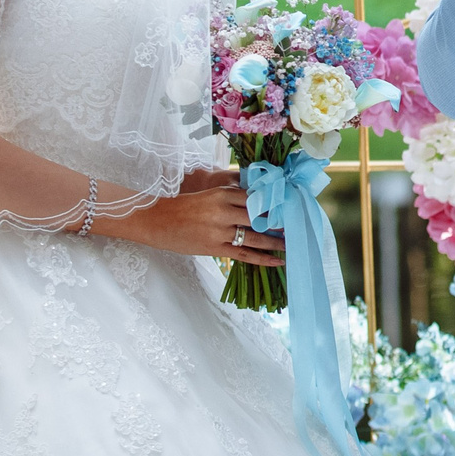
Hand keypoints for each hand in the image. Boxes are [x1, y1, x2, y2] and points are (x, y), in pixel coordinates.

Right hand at [108, 183, 285, 267]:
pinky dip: (264, 259)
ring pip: (256, 237)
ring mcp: (219, 231)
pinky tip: (278, 261)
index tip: (292, 208)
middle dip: (281, 222)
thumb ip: (231, 200)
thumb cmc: (184, 208)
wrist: (156, 220)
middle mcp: (223, 210)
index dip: (276, 204)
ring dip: (277, 242)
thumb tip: (259, 206)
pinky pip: (245, 255)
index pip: (257, 197)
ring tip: (292, 245)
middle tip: (298, 225)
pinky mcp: (214, 248)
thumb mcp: (209, 197)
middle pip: (261, 216)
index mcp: (222, 193)